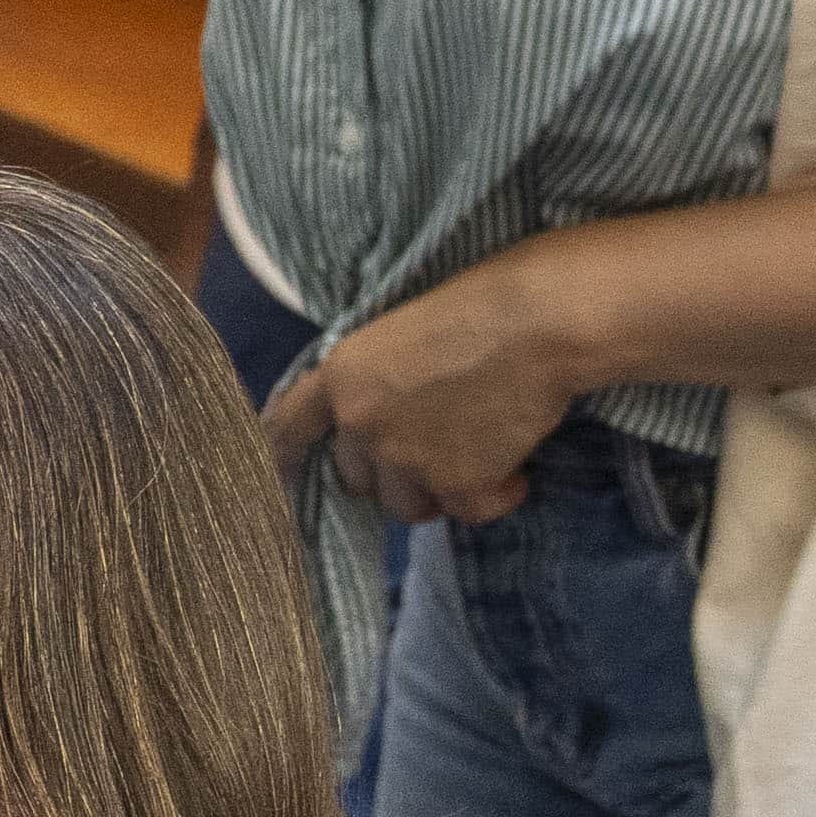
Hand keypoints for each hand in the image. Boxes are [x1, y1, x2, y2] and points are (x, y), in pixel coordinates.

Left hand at [260, 247, 603, 527]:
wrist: (539, 319)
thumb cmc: (483, 304)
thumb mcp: (402, 332)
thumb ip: (376, 382)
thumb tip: (377, 424)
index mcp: (340, 376)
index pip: (288, 428)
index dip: (284, 456)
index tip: (276, 477)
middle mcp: (360, 423)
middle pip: (359, 479)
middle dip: (394, 470)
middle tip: (441, 442)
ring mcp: (406, 457)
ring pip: (409, 505)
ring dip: (442, 488)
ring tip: (480, 451)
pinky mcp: (456, 483)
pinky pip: (468, 512)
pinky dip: (496, 496)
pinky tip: (515, 470)